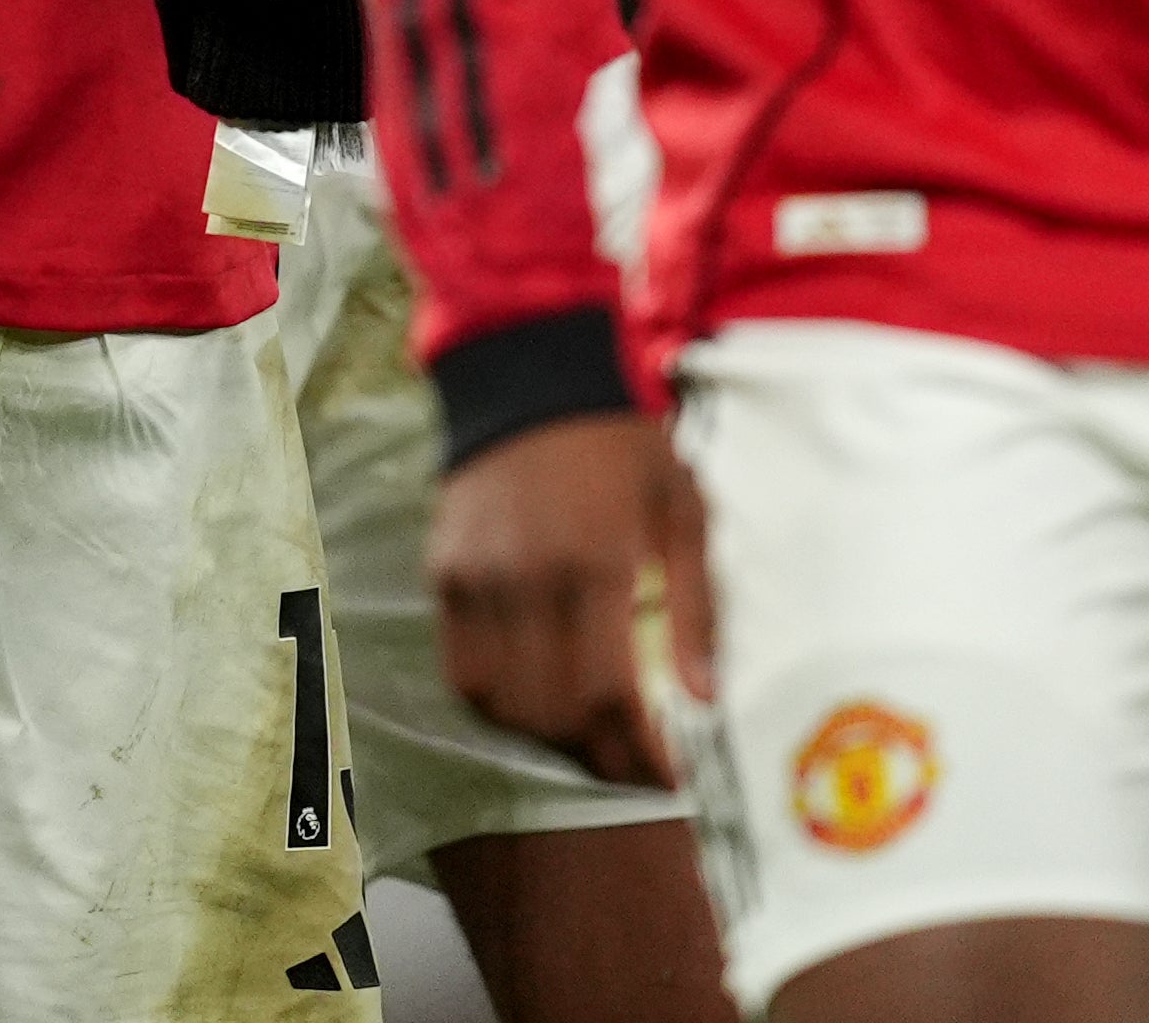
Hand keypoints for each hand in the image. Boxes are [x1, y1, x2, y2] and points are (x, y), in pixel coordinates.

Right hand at [434, 410, 707, 789]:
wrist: (529, 372)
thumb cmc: (621, 441)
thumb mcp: (683, 507)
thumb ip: (696, 606)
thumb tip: (704, 699)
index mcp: (593, 561)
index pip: (607, 693)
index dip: (639, 752)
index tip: (670, 777)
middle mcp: (526, 579)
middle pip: (554, 712)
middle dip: (602, 759)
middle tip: (637, 768)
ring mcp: (476, 579)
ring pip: (503, 704)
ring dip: (550, 741)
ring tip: (592, 743)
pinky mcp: (444, 575)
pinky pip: (463, 672)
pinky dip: (499, 707)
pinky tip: (535, 705)